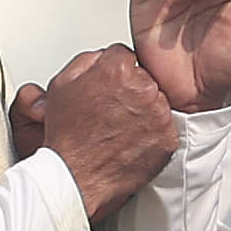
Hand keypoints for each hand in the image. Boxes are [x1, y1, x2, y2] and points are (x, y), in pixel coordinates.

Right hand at [28, 44, 176, 221]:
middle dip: (130, 90)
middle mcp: (143, 90)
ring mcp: (159, 115)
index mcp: (117, 71)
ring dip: (143, 110)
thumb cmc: (68, 134)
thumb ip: (87, 61)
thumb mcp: (62, 85)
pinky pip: (165, 127)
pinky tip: (131, 140)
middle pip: (143, 78)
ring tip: (120, 127)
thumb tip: (103, 56)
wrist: (77, 174)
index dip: (115, 71)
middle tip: (112, 109)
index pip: (125, 56)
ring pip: (157, 102)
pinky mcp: (168, 139)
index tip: (110, 83)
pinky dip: (152, 133)